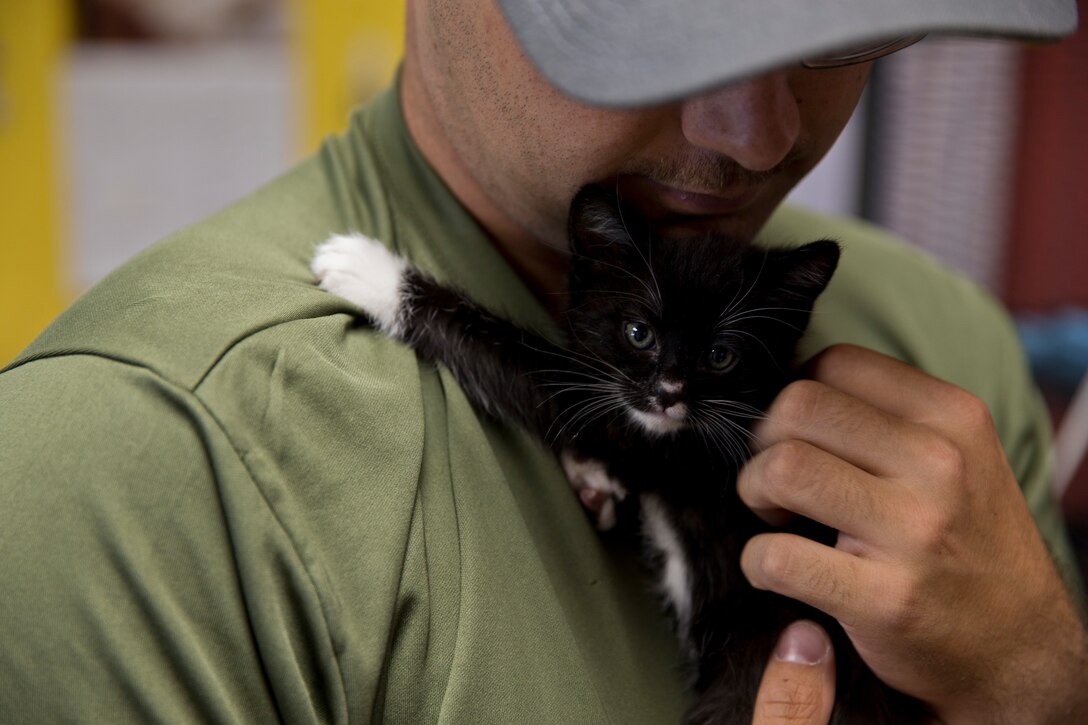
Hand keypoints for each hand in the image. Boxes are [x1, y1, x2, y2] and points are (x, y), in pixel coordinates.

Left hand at [737, 344, 1087, 722]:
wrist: (1021, 648)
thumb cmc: (967, 540)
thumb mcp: (958, 455)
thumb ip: (887, 416)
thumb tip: (785, 389)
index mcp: (952, 417)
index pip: (836, 362)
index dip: (795, 394)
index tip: (796, 432)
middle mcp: (939, 465)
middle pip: (797, 406)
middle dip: (763, 440)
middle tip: (775, 476)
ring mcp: (914, 532)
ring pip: (782, 468)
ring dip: (754, 491)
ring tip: (774, 514)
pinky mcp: (886, 599)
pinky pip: (777, 556)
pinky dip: (757, 562)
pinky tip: (776, 568)